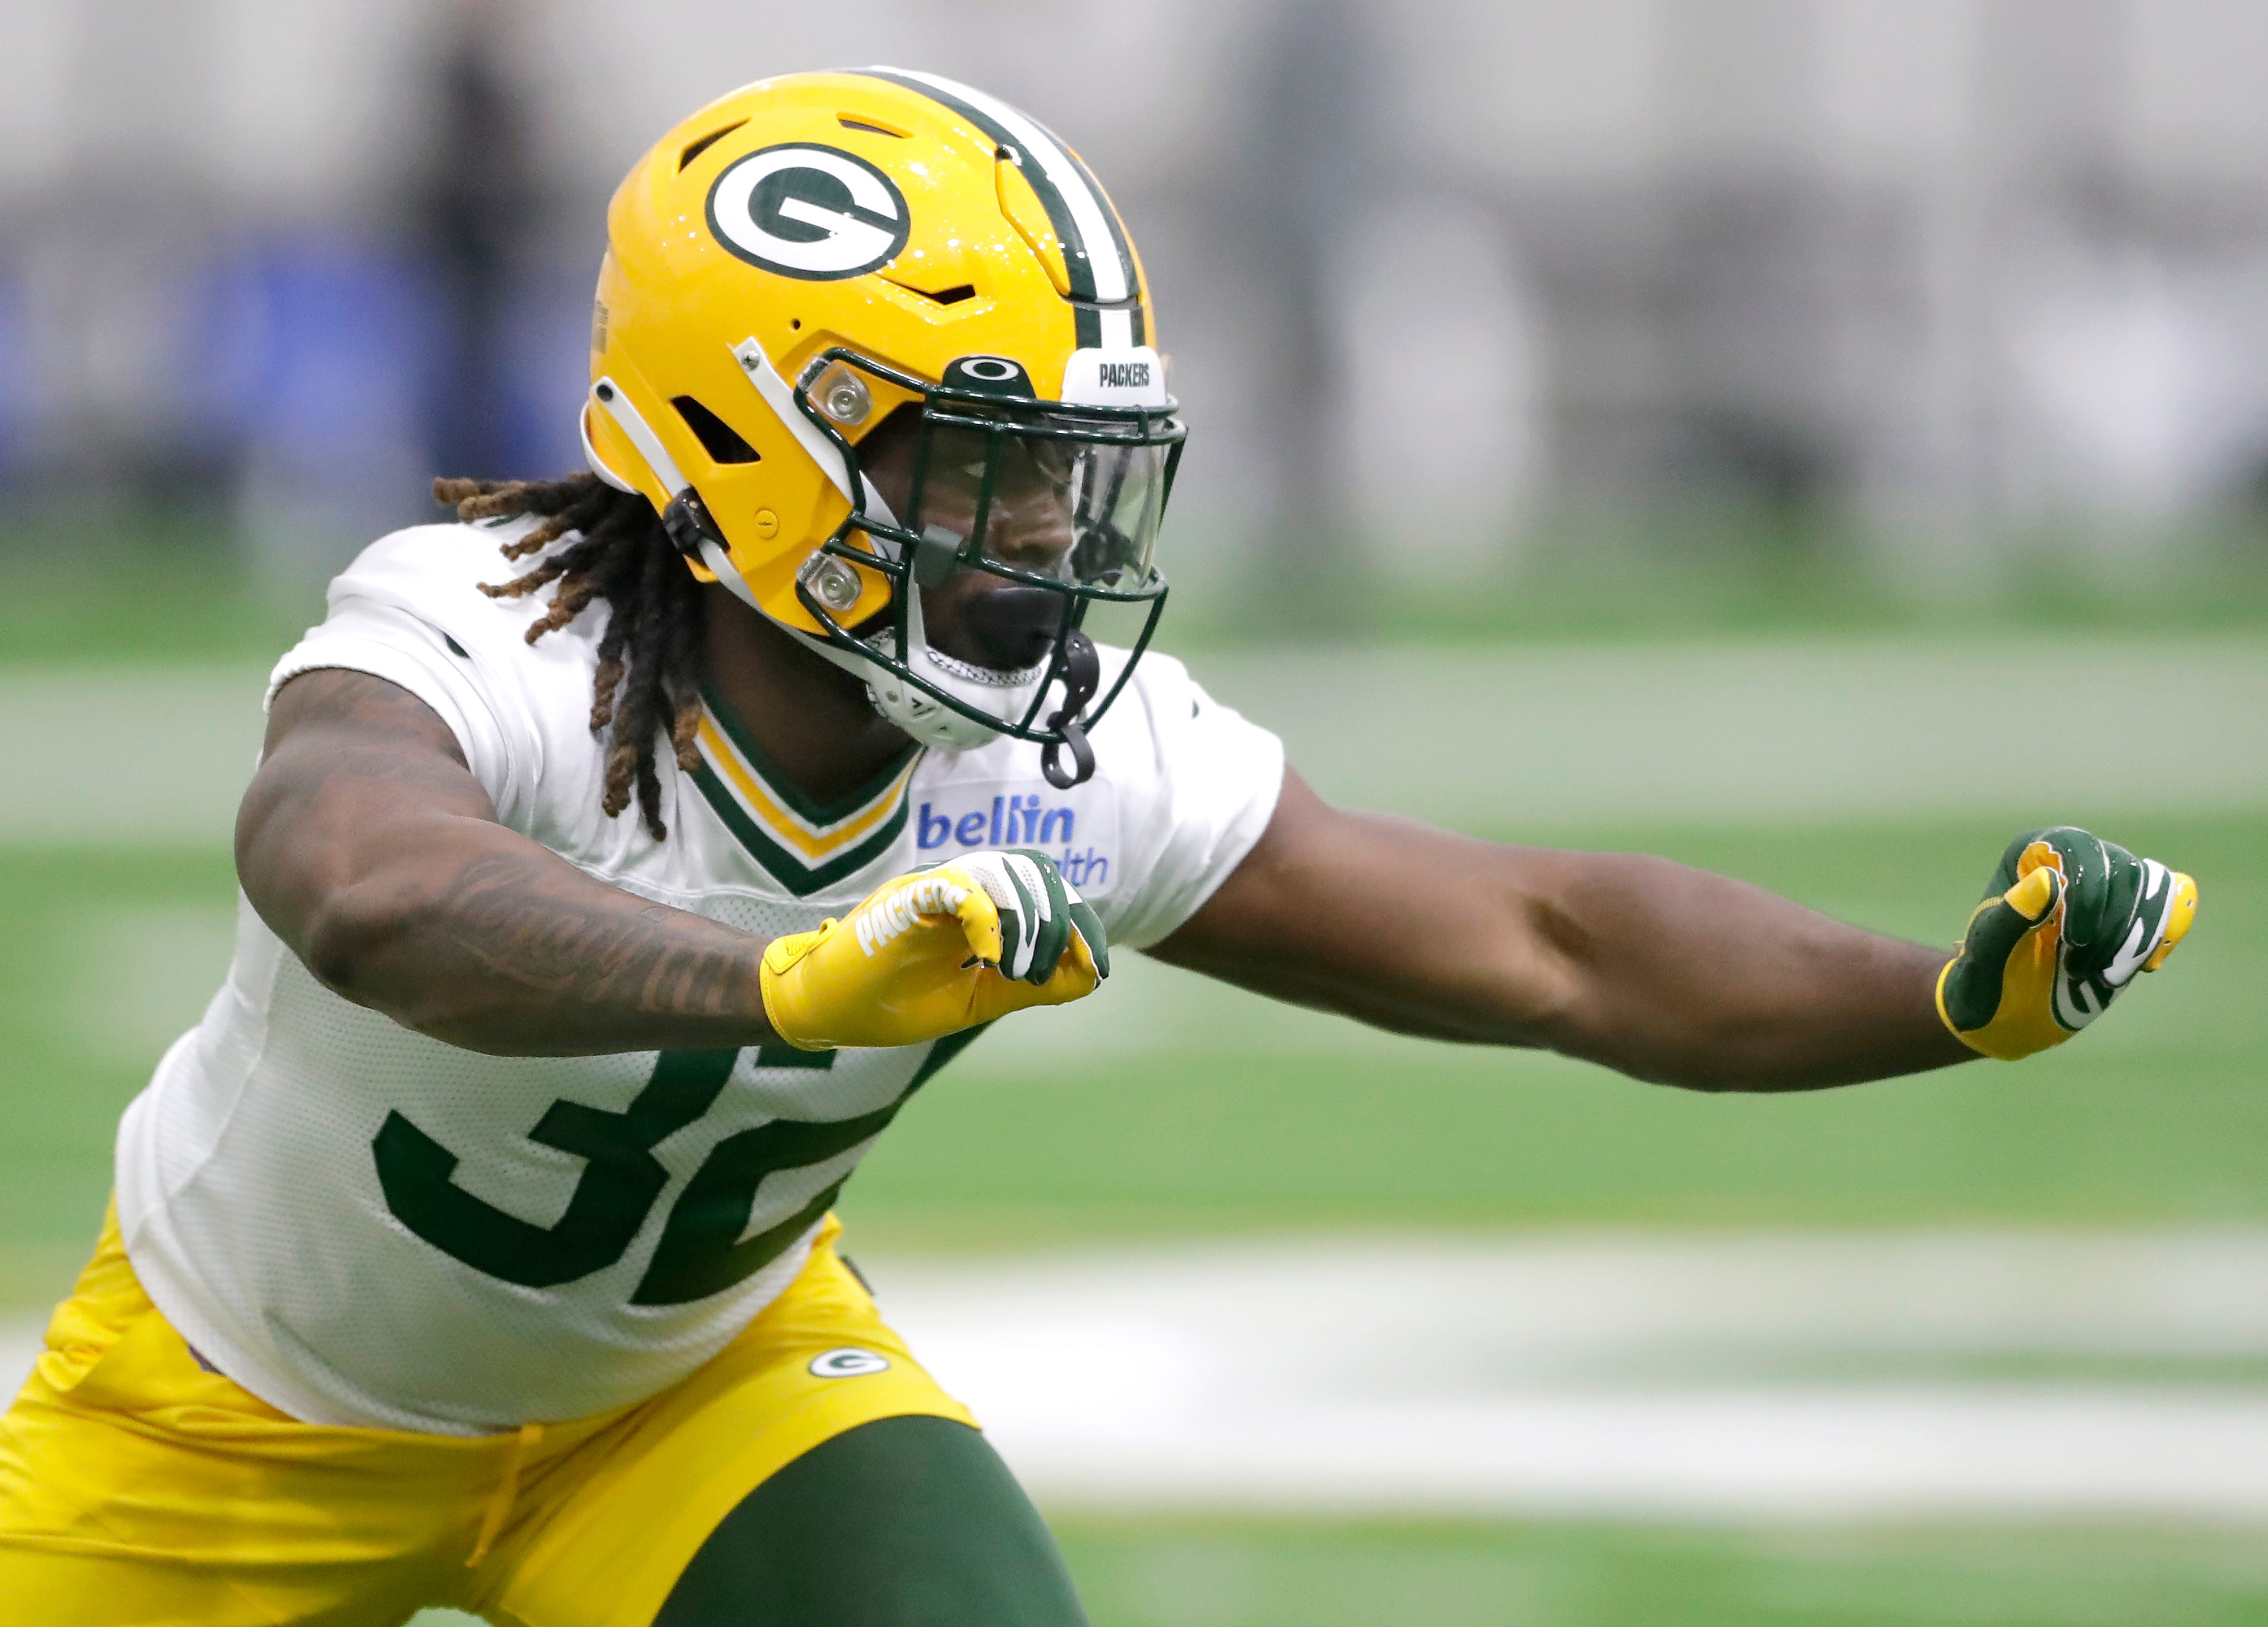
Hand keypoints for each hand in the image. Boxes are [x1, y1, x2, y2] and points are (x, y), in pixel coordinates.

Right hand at [759, 849, 1108, 1049]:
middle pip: (1031, 872)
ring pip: (1001, 872)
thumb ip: (1033, 986)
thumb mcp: (979, 1000)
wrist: (825, 1012)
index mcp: (981, 910)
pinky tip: (992, 960)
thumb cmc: (892, 1004)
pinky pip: (956, 888)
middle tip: (1042, 972)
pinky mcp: (904, 899)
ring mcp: (932, 889)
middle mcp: (961, 889)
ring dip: (1025, 922)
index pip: (1044, 889)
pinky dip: (986, 920)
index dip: (1078, 921)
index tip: (1095, 964)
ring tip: (1018, 970)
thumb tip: (1093, 976)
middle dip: (1055, 922)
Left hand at [1937, 826, 2196, 1059]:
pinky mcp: (2133, 915)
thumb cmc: (1985, 983)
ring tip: (2100, 976)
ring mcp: (2108, 886)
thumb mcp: (1985, 958)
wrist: (2005, 1014)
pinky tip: (2144, 966)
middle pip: (2122, 868)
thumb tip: (2050, 880)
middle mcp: (2073, 861)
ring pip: (2150, 888)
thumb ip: (2008, 920)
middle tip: (2079, 969)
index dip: (2086, 891)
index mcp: (2030, 856)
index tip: (2072, 940)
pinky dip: (2166, 933)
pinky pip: (2171, 902)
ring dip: (2135, 937)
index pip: (2076, 846)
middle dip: (2110, 924)